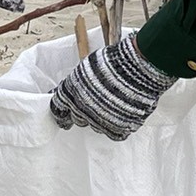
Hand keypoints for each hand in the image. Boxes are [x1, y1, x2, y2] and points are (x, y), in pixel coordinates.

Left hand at [48, 36, 174, 140]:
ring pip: (96, 125)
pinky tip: (121, 114)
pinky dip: (117, 125)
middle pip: (77, 118)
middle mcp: (82, 110)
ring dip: (100, 117)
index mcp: (70, 94)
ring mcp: (100, 122)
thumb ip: (76, 82)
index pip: (58, 109)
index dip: (61, 112)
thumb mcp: (86, 66)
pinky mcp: (119, 128)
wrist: (137, 68)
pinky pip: (114, 133)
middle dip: (82, 111)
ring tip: (112, 104)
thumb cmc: (113, 62)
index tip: (63, 115)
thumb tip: (73, 89)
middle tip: (94, 103)